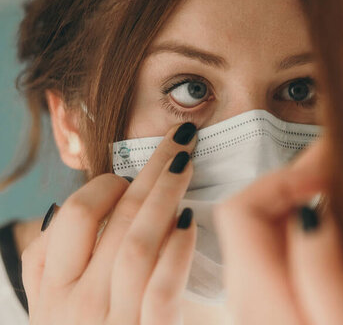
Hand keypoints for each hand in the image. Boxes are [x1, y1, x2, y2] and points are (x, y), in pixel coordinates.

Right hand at [22, 123, 198, 324]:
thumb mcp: (49, 304)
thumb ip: (49, 260)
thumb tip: (73, 208)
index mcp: (52, 286)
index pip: (76, 215)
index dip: (105, 185)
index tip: (128, 174)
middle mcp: (78, 300)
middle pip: (119, 217)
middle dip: (153, 169)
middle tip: (181, 138)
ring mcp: (114, 319)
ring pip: (141, 242)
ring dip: (169, 196)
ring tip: (189, 164)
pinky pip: (163, 287)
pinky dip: (178, 250)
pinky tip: (191, 221)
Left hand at [215, 139, 342, 324]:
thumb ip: (322, 273)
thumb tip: (310, 211)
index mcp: (256, 294)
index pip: (238, 208)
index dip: (282, 181)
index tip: (326, 179)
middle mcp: (244, 291)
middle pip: (249, 210)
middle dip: (293, 182)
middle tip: (340, 169)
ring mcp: (255, 295)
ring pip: (263, 225)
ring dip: (299, 200)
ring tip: (342, 188)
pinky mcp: (271, 298)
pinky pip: (275, 245)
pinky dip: (303, 222)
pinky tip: (336, 223)